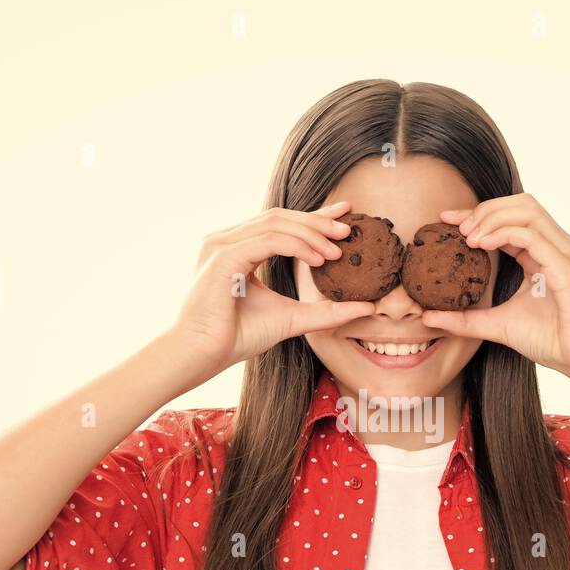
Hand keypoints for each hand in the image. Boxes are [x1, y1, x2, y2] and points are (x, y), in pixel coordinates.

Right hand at [170, 200, 376, 378]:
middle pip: (279, 217)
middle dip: (317, 220)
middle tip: (348, 229)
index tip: (346, 215)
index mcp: (237, 248)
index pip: (280, 224)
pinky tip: (317, 259)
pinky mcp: (223, 256)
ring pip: (275, 223)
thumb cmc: (236, 338)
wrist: (202, 355)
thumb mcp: (291, 318)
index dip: (314, 216)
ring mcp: (222, 244)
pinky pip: (267, 240)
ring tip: (337, 250)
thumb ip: (325, 311)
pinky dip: (296, 246)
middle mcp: (227, 240)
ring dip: (310, 233)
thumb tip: (366, 307)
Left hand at [419, 194, 569, 380]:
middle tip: (459, 228)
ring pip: (528, 211)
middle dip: (485, 209)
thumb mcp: (497, 325)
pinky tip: (483, 244)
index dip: (478, 213)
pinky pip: (534, 236)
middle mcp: (555, 246)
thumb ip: (465, 319)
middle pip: (520, 204)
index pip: (510, 218)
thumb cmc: (550, 340)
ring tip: (469, 236)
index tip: (447, 219)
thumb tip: (429, 318)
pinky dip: (505, 233)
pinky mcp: (566, 265)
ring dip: (493, 217)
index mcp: (542, 253)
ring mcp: (563, 252)